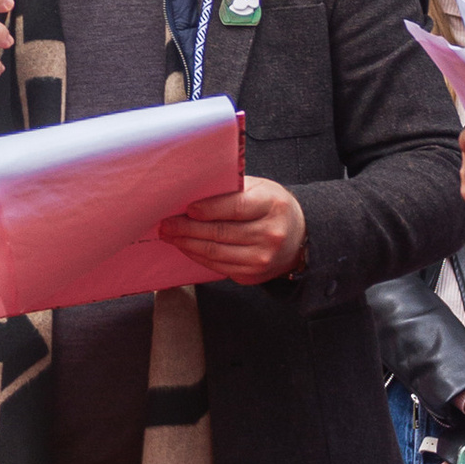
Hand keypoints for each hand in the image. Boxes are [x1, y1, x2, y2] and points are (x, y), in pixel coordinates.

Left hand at [158, 176, 306, 282]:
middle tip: (167, 223)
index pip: (235, 208)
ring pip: (215, 252)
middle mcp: (270, 233)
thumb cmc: (271, 207)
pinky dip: (198, 256)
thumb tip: (194, 192)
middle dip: (187, 228)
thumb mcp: (260, 188)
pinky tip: (186, 247)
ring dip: (187, 244)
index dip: (208, 209)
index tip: (187, 209)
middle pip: (220, 233)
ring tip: (170, 235)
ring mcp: (262, 258)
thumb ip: (232, 189)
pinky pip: (218, 266)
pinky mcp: (252, 275)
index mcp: (272, 205)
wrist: (297, 238)